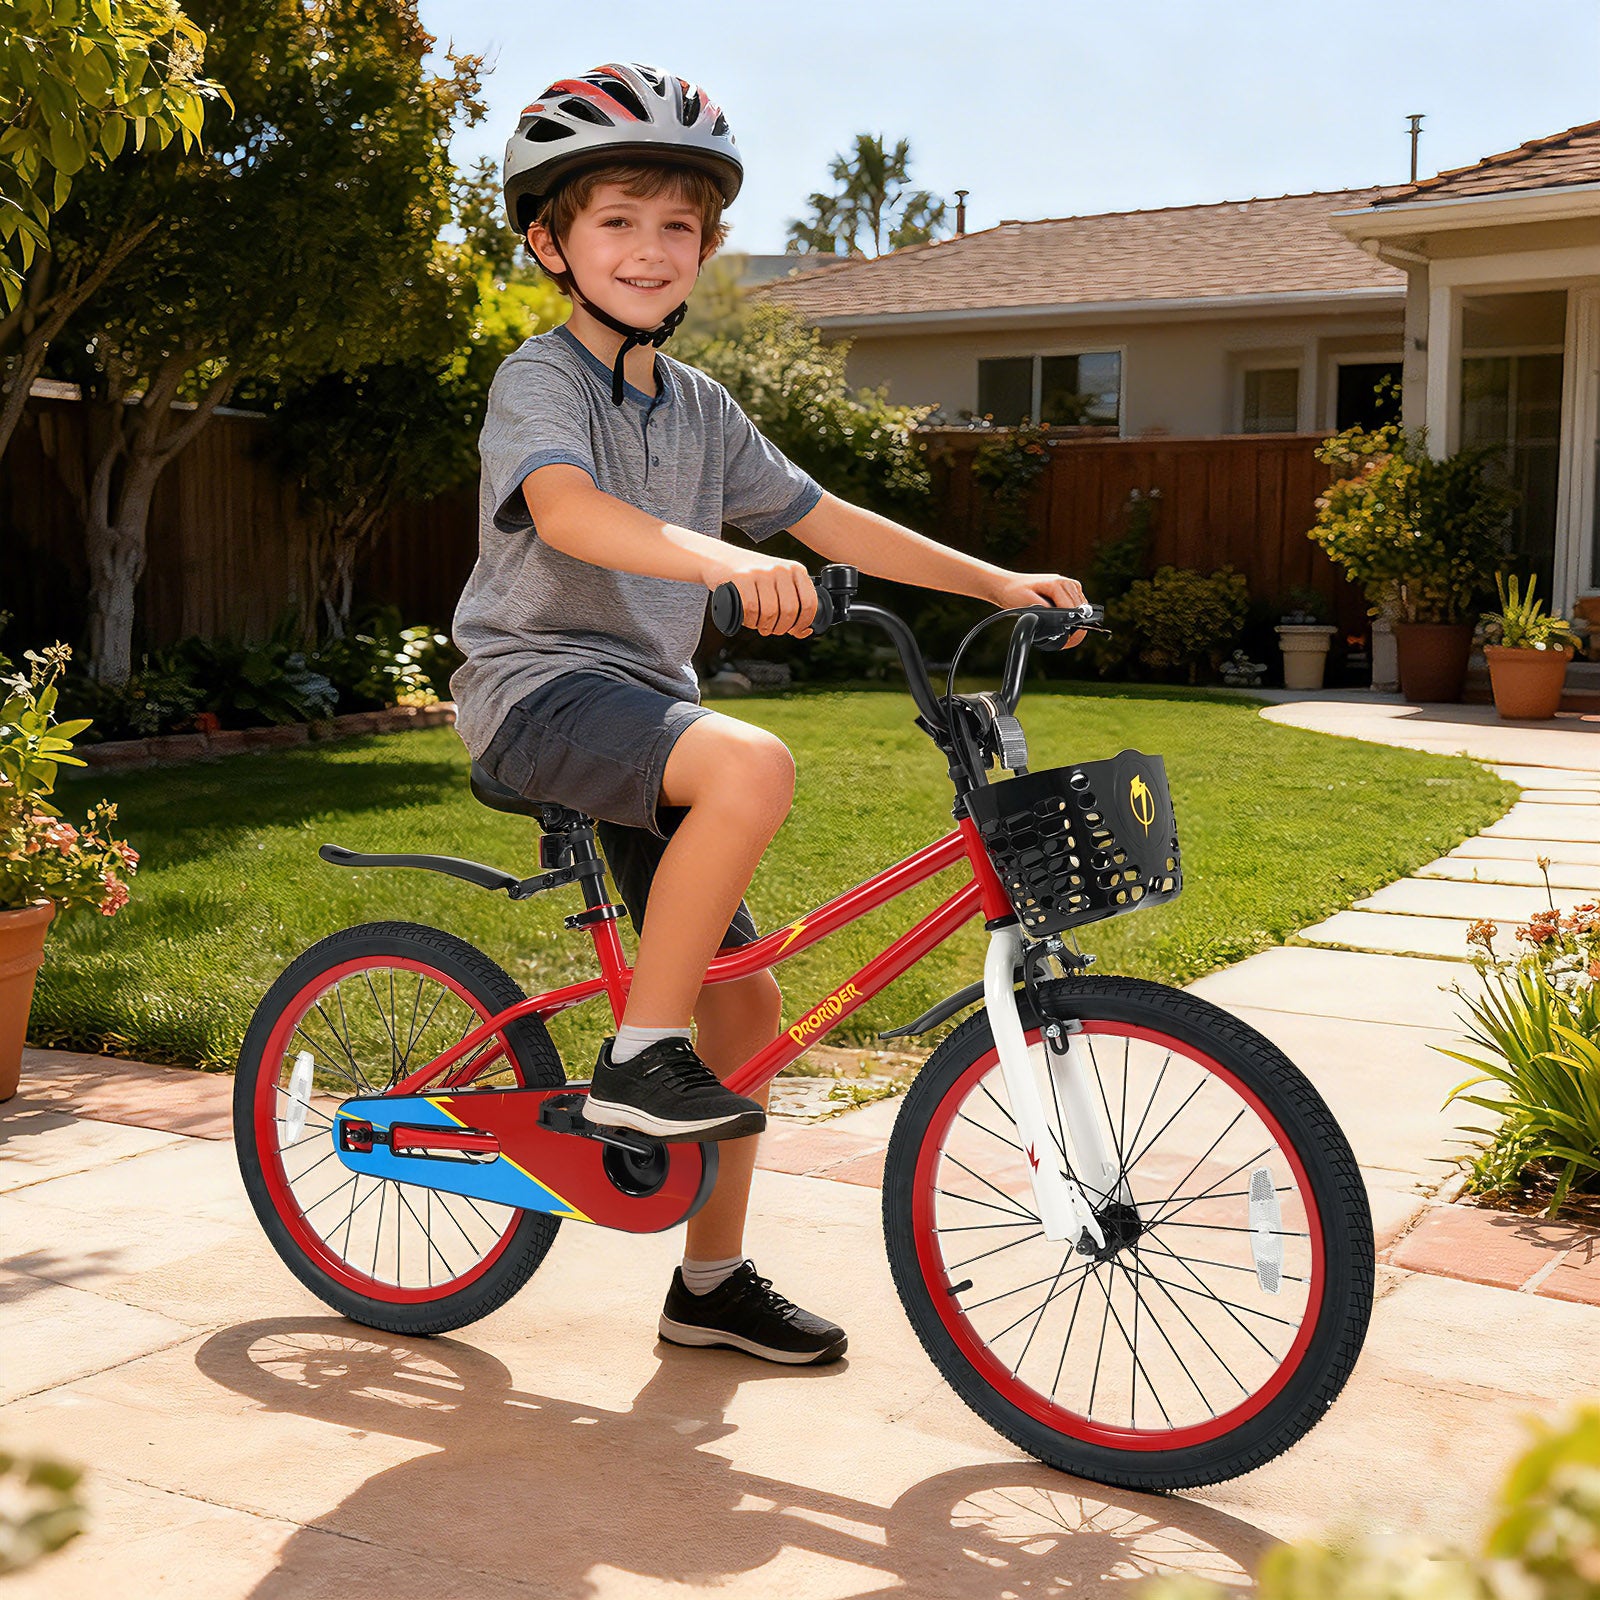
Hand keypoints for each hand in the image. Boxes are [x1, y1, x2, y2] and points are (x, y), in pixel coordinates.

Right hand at [701, 548, 818, 636]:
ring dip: (764, 626)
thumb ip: (794, 606)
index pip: (809, 602)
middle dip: (781, 627)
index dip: (804, 622)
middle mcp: (780, 568)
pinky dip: (750, 620)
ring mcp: (761, 571)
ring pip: (770, 612)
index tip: (795, 630)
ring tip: (759, 624)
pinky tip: (748, 619)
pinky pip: (751, 609)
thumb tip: (805, 632)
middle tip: (772, 629)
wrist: (721, 560)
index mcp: (795, 570)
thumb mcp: (778, 586)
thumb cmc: (754, 580)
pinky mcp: (741, 578)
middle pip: (789, 610)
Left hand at [990, 570, 1090, 648]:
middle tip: (1063, 642)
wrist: (1009, 585)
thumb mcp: (1027, 604)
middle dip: (1075, 627)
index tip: (1066, 641)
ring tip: (1062, 634)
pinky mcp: (1070, 590)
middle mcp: (1068, 583)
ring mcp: (1071, 585)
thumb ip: (1045, 611)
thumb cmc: (1014, 593)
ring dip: (1075, 622)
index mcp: (1058, 584)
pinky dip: (1074, 617)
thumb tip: (1060, 619)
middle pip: (1082, 611)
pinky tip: (1063, 624)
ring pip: (1083, 610)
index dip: (1072, 628)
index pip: (1074, 610)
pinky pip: (1079, 607)